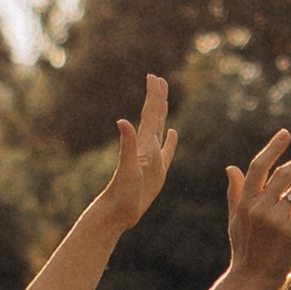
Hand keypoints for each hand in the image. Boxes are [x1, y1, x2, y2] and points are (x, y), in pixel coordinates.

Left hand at [92, 74, 176, 231]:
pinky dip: (171, 140)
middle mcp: (147, 148)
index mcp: (144, 145)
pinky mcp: (157, 171)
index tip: (153, 77)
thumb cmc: (122, 193)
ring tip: (163, 99)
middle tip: (157, 79)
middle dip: (157, 97)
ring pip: (160, 129)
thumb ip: (127, 145)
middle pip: (154, 117)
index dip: (153, 96)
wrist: (117, 212)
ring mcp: (153, 159)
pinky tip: (172, 133)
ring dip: (162, 113)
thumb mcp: (127, 168)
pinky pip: (167, 151)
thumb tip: (122, 121)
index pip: (150, 115)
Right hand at [223, 129, 290, 287]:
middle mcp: (258, 208)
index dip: (273, 148)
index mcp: (245, 202)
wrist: (251, 280)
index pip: (258, 167)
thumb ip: (235, 193)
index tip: (285, 134)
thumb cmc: (244, 250)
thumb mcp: (235, 219)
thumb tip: (231, 167)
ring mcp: (273, 219)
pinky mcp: (289, 231)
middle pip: (282, 175)